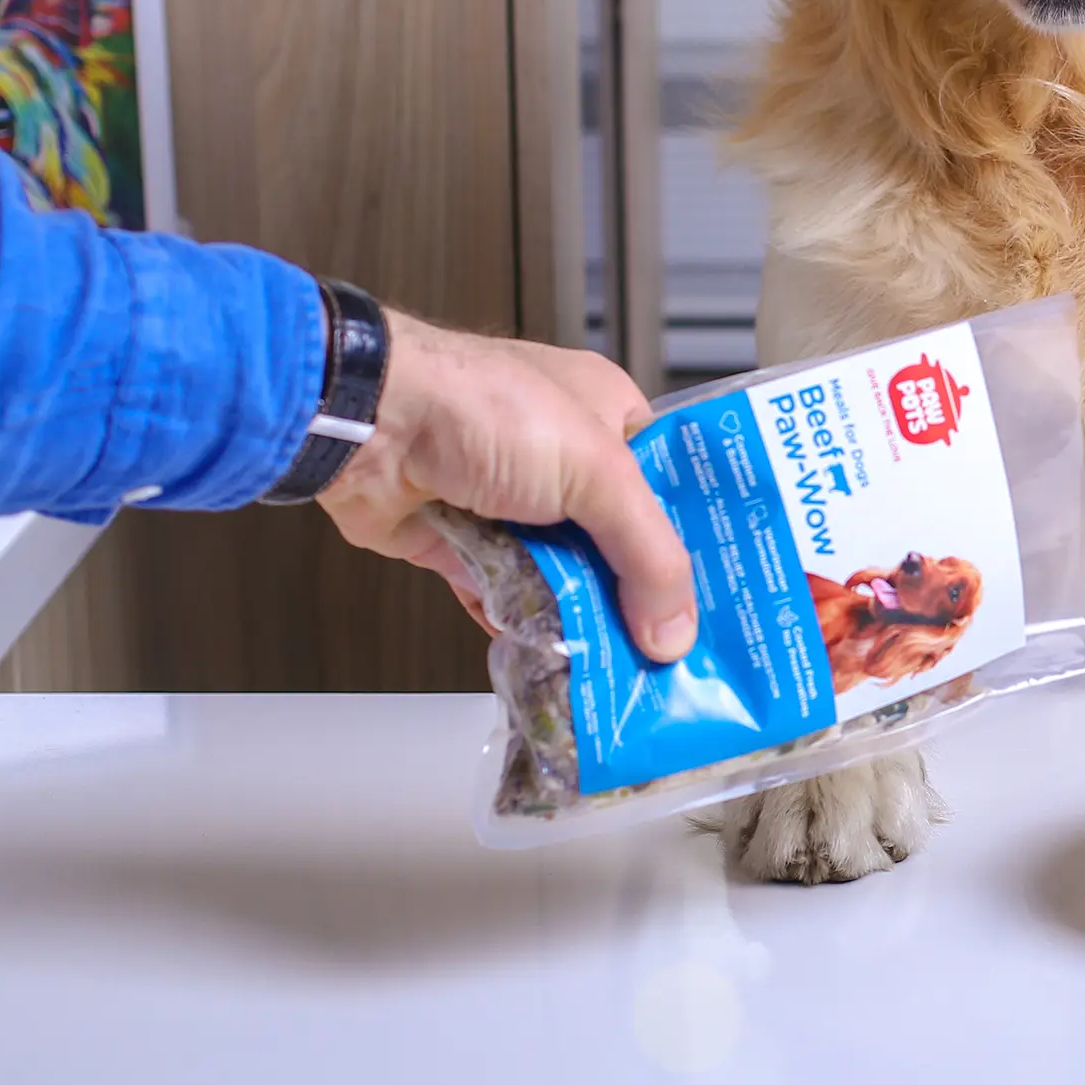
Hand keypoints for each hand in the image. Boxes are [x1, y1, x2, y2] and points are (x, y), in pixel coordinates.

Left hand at [318, 311, 697, 660]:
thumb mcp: (597, 473)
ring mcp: (508, 503)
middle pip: (616, 541)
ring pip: (563, 575)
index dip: (689, 542)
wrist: (370, 423)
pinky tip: (552, 662)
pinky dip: (523, 626)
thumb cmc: (485, 409)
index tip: (715, 603)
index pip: (666, 485)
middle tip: (671, 657)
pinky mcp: (461, 544)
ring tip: (620, 674)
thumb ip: (647, 556)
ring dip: (581, 619)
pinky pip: (504, 596)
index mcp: (606, 416)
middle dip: (635, 596)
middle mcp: (560, 459)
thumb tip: (675, 636)